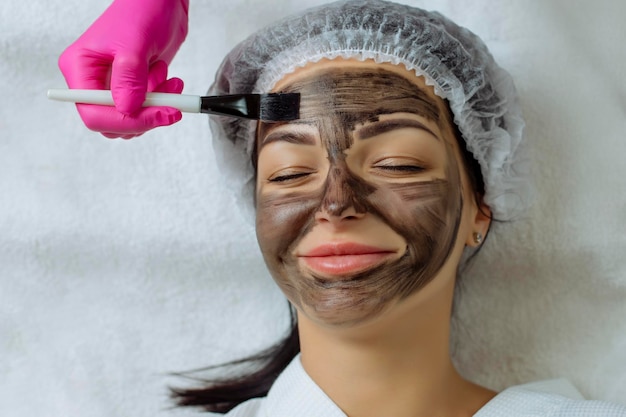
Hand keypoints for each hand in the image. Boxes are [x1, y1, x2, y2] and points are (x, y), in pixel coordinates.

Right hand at [58, 0, 189, 137]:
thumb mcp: (134, 44)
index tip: (159, 115)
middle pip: (112, 123)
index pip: (93, 114)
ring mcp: (113, 86)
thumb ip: (129, 79)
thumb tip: (127, 110)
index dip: (126, 121)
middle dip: (145, 117)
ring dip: (156, 108)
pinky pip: (145, 110)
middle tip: (171, 105)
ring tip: (169, 83)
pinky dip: (162, 101)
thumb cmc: (142, 11)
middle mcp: (92, 81)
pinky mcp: (132, 88)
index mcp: (79, 68)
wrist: (162, 2)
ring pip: (131, 119)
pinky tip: (170, 81)